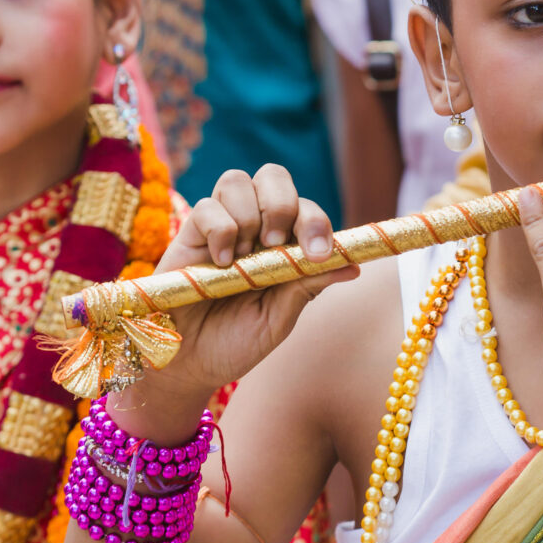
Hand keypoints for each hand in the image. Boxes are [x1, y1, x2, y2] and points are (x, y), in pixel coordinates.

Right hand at [109, 166, 356, 442]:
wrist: (188, 366)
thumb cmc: (236, 342)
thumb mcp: (279, 318)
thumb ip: (308, 287)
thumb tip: (354, 265)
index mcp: (283, 244)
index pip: (306, 209)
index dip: (316, 222)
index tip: (318, 253)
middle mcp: (254, 227)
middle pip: (273, 176)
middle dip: (282, 204)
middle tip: (275, 244)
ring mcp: (220, 226)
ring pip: (238, 180)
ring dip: (249, 215)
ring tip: (243, 257)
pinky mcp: (188, 235)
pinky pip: (206, 207)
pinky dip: (220, 230)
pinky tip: (221, 262)